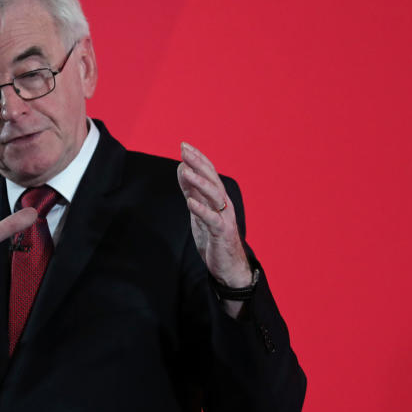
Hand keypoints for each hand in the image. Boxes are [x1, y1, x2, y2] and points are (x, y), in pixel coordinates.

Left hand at [177, 142, 251, 287]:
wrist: (228, 265)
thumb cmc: (213, 236)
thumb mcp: (198, 210)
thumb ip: (192, 190)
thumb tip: (182, 168)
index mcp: (218, 197)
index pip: (209, 172)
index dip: (198, 158)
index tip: (184, 145)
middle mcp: (223, 204)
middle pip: (212, 178)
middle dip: (198, 163)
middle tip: (184, 150)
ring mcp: (224, 217)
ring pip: (214, 194)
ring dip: (199, 181)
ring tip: (185, 171)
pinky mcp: (221, 232)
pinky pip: (212, 219)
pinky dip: (201, 209)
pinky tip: (190, 202)